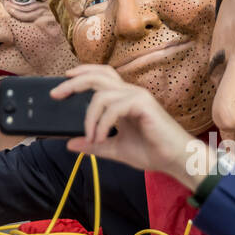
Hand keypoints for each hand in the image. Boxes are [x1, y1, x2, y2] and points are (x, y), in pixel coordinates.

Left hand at [61, 64, 208, 186]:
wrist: (177, 160)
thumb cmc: (153, 152)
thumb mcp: (116, 148)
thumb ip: (94, 145)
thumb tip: (70, 144)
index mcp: (124, 98)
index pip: (101, 76)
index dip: (82, 73)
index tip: (63, 80)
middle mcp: (130, 92)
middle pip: (98, 76)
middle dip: (73, 83)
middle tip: (57, 94)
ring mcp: (137, 97)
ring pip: (102, 95)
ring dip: (90, 117)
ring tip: (91, 138)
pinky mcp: (143, 105)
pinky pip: (114, 108)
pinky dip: (102, 124)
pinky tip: (101, 138)